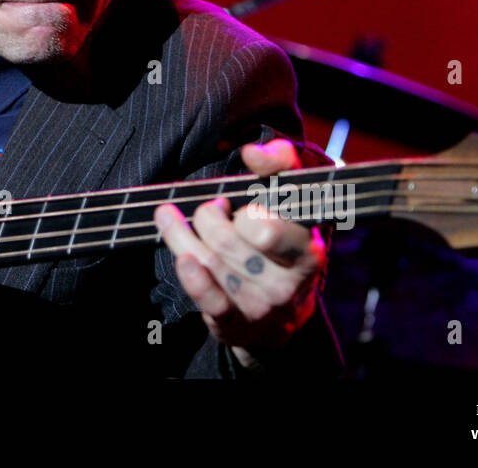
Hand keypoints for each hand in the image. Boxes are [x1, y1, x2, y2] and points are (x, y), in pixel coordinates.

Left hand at [154, 138, 325, 366]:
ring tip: (169, 217)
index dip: (251, 209)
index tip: (241, 201)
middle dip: (210, 216)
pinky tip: (182, 257)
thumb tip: (252, 153)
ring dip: (182, 234)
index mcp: (308, 250)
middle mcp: (289, 283)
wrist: (283, 320)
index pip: (274, 227)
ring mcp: (261, 306)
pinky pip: (209, 299)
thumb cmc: (283, 248)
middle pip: (233, 238)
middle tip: (211, 209)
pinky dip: (192, 277)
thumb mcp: (294, 207)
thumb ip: (280, 166)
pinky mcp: (235, 324)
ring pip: (212, 261)